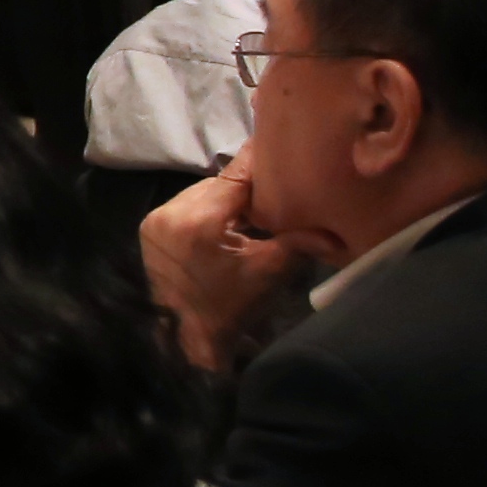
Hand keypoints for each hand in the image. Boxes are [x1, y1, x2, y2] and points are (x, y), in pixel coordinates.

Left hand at [139, 166, 331, 374]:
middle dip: (247, 186)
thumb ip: (300, 242)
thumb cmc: (230, 309)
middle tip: (277, 186)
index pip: (235, 175)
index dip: (261, 162)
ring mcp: (156, 220)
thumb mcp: (269, 273)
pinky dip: (209, 209)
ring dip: (227, 198)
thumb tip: (336, 232)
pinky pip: (187, 206)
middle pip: (219, 183)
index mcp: (198, 220)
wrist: (184, 342)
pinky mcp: (150, 229)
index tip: (282, 144)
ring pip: (202, 192)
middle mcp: (171, 212)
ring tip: (255, 206)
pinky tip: (230, 219)